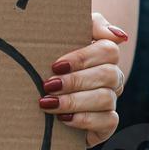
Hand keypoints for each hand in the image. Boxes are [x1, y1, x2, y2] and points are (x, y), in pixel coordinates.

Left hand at [40, 12, 128, 147]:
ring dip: (75, 101)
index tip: (56, 66)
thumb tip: (119, 35)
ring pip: (106, 98)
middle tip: (48, 86)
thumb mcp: (62, 37)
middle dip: (76, 81)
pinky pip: (108, 122)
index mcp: (103, 55)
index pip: (108, 50)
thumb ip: (91, 25)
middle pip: (108, 75)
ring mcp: (111, 101)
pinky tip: (63, 118)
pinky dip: (85, 120)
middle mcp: (111, 77)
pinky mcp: (106, 124)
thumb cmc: (48, 59)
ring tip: (48, 104)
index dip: (83, 58)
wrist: (29, 97)